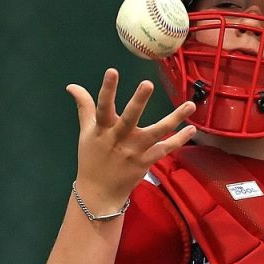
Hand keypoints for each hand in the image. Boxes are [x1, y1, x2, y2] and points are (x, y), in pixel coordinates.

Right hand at [66, 68, 195, 214]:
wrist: (99, 192)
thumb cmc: (92, 158)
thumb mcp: (86, 133)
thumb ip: (85, 107)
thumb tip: (72, 86)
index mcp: (102, 130)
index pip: (103, 106)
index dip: (107, 89)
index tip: (112, 71)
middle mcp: (119, 139)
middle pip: (129, 118)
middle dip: (138, 102)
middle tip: (147, 84)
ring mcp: (134, 151)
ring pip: (156, 133)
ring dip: (174, 119)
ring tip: (190, 105)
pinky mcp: (146, 162)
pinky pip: (165, 149)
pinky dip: (179, 140)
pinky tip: (191, 129)